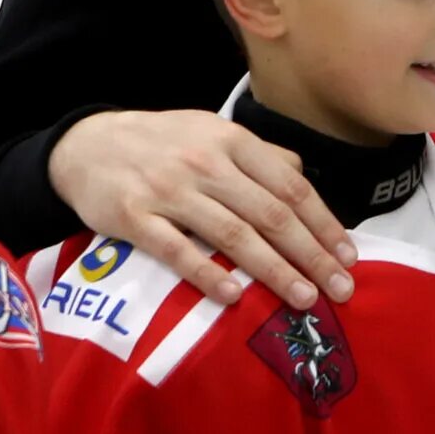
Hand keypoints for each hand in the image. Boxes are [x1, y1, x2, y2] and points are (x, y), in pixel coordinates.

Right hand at [49, 110, 356, 309]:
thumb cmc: (160, 144)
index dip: (324, 223)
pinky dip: (208, 274)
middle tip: (341, 288)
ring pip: (232, 234)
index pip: (291, 186)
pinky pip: (177, 251)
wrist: (85, 145)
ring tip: (303, 299)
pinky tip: (235, 296)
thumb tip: (302, 177)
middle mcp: (205, 163)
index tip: (349, 256)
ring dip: (274, 270)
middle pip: (271, 213)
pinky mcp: (135, 218)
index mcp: (231, 141)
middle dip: (312, 254)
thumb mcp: (211, 133)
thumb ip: (258, 156)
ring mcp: (169, 191)